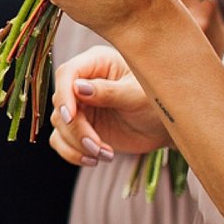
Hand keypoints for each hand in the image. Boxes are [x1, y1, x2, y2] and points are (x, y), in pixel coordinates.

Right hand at [49, 45, 168, 166]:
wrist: (164, 128)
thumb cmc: (156, 103)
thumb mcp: (137, 95)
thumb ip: (109, 91)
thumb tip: (78, 88)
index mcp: (96, 63)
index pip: (67, 73)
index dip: (64, 95)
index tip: (71, 117)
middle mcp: (82, 83)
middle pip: (61, 104)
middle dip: (77, 129)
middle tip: (98, 146)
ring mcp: (79, 106)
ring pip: (59, 125)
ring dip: (78, 144)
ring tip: (105, 155)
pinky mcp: (80, 128)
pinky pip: (61, 140)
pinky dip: (72, 153)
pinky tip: (94, 160)